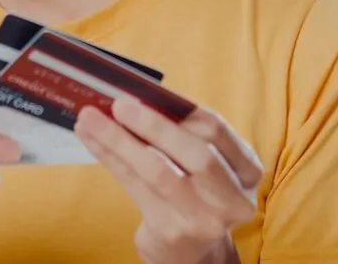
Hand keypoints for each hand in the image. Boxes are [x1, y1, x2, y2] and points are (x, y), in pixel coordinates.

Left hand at [75, 97, 262, 263]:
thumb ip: (184, 131)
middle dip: (155, 125)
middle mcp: (233, 198)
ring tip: (90, 118)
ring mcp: (202, 219)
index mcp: (247, 170)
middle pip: (196, 155)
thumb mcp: (205, 161)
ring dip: (119, 140)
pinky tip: (90, 138)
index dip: (184, 107)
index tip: (150, 89)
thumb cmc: (194, 187)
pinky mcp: (170, 230)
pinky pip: (134, 186)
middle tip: (119, 103)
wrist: (189, 248)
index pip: (217, 130)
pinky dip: (109, 158)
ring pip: (158, 171)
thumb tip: (137, 93)